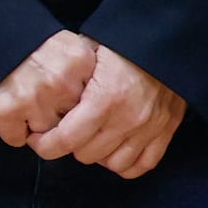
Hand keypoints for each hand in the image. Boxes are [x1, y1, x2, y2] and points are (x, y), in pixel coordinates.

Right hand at [0, 30, 97, 150]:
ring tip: (20, 100)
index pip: (92, 102)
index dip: (74, 101)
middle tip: (38, 97)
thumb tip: (93, 104)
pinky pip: (16, 138)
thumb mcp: (62, 43)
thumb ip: (81, 69)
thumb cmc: (21, 40)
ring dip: (31, 123)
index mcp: (79, 62)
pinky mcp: (5, 112)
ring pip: (44, 133)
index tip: (63, 95)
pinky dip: (9, 129)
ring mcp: (33, 98)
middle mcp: (60, 83)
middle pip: (69, 120)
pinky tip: (5, 107)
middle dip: (54, 115)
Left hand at [28, 40, 187, 179]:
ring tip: (92, 139)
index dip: (45, 144)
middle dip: (71, 145)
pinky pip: (143, 164)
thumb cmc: (124, 45)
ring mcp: (149, 128)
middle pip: (86, 155)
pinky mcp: (166, 131)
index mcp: (104, 98)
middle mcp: (127, 119)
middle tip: (68, 132)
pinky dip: (127, 163)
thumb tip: (44, 95)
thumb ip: (69, 76)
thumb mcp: (89, 51)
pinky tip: (115, 150)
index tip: (38, 140)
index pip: (66, 140)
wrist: (168, 41)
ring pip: (113, 165)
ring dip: (99, 155)